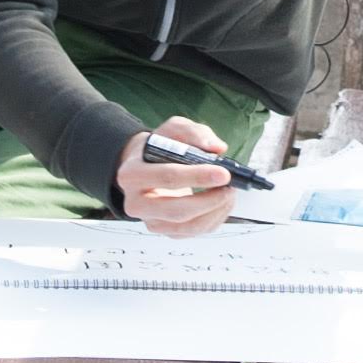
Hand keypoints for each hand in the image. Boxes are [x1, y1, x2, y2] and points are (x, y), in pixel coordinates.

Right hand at [115, 121, 238, 233]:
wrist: (146, 166)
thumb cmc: (160, 147)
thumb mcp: (174, 129)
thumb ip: (194, 134)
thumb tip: (217, 149)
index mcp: (132, 174)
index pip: (168, 177)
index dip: (198, 176)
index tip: (224, 173)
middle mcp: (135, 203)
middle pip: (177, 210)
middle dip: (210, 200)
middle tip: (230, 187)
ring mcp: (150, 221)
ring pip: (187, 226)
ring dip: (215, 211)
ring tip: (229, 193)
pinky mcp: (164, 232)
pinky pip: (193, 232)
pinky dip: (214, 219)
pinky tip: (222, 203)